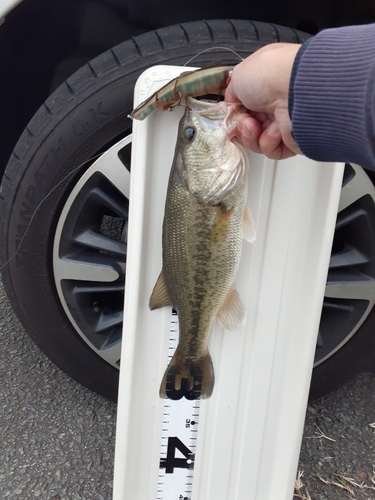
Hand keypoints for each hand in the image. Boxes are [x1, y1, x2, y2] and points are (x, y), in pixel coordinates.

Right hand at [225, 43, 301, 159]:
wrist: (295, 90)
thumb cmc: (270, 75)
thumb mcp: (238, 76)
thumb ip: (231, 93)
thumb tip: (231, 104)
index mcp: (266, 82)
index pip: (246, 104)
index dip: (236, 112)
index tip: (230, 114)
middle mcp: (277, 100)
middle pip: (251, 125)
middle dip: (242, 126)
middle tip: (244, 120)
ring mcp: (285, 120)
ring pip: (258, 140)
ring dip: (252, 136)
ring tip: (256, 126)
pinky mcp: (293, 138)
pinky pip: (272, 150)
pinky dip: (268, 143)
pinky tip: (274, 131)